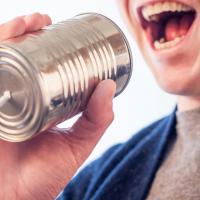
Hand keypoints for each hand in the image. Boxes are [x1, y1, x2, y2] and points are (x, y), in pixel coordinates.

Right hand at [0, 13, 115, 199]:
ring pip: (2, 56)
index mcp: (40, 103)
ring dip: (13, 33)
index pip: (43, 68)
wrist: (15, 197)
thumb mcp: (78, 145)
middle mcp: (18, 96)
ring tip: (32, 22)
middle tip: (45, 21)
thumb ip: (97, 120)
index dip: (50, 47)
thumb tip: (110, 86)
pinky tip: (9, 36)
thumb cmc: (44, 176)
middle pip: (22, 56)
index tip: (62, 32)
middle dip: (30, 33)